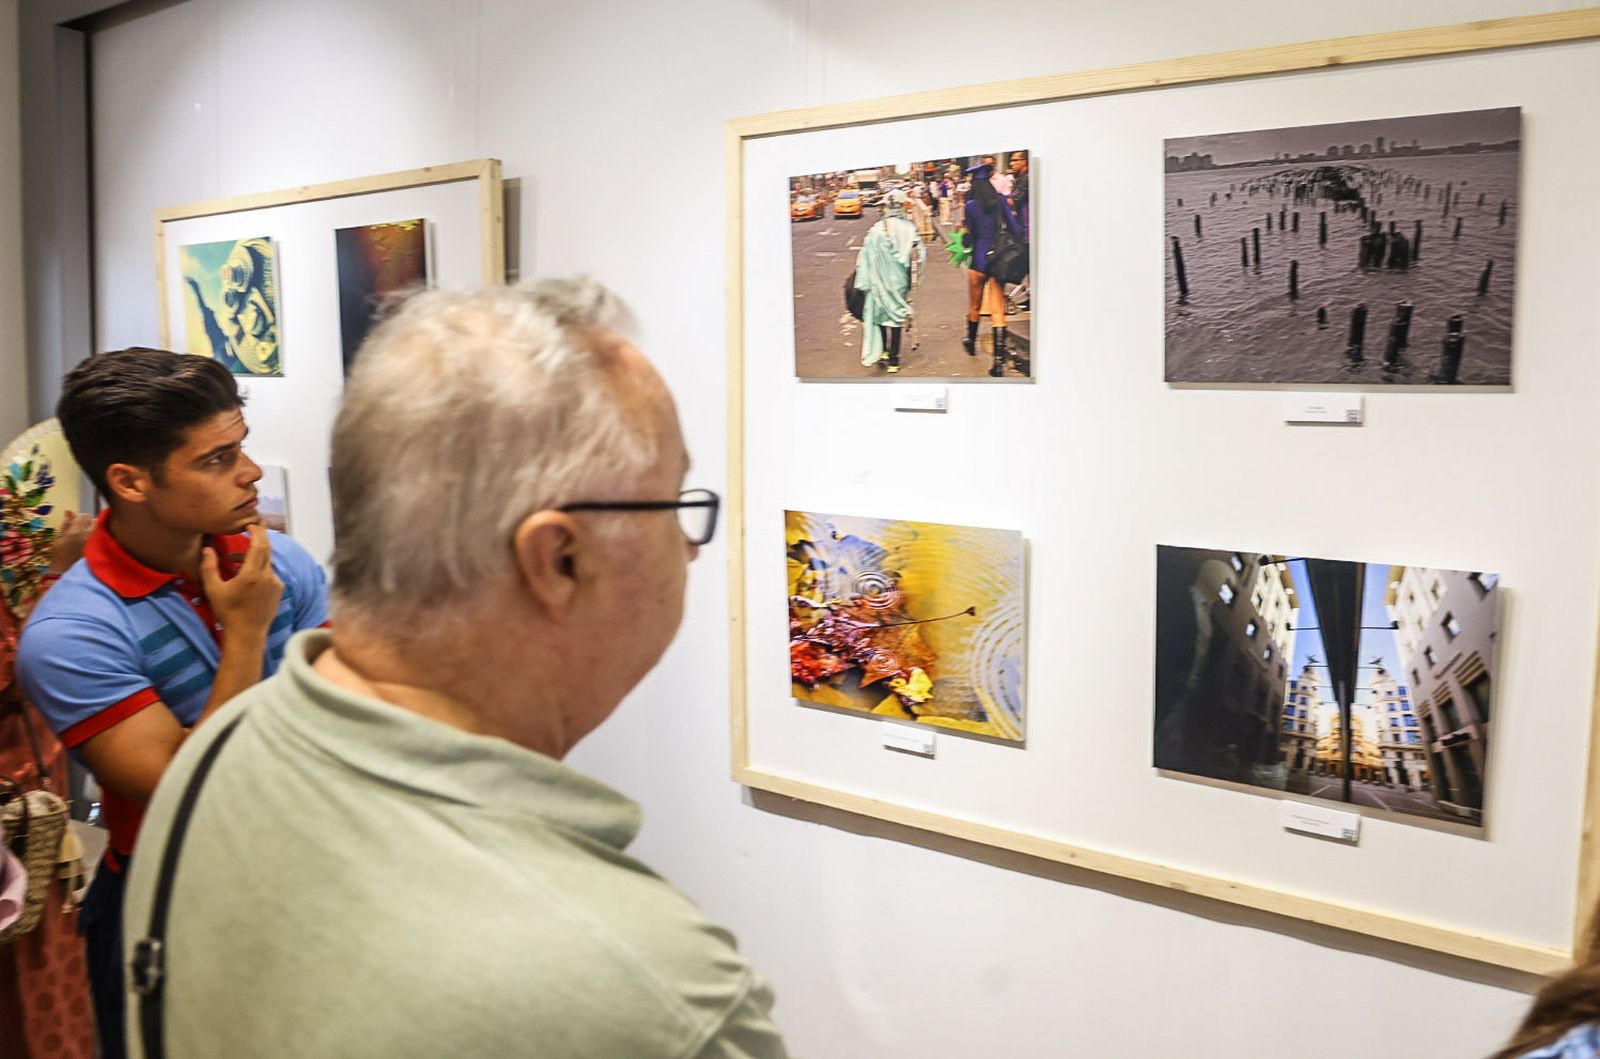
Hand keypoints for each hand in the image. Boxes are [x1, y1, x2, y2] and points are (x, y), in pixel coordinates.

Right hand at [47, 511, 92, 571]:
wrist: (64, 569)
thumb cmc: (58, 553)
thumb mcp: (59, 537)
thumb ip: (66, 523)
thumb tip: (69, 511)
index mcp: (75, 532)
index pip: (82, 516)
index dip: (78, 515)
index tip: (73, 518)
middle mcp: (87, 535)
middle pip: (92, 519)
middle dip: (86, 519)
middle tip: (79, 523)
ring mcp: (93, 540)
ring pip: (97, 526)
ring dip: (91, 525)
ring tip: (83, 530)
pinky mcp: (96, 546)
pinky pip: (98, 534)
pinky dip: (94, 531)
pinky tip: (87, 536)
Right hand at [200, 523, 282, 638]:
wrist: (247, 634)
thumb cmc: (228, 612)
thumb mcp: (213, 589)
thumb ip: (209, 567)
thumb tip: (207, 549)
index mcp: (252, 574)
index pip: (259, 545)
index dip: (256, 531)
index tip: (251, 522)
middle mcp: (267, 576)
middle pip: (266, 550)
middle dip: (259, 537)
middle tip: (251, 527)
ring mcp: (276, 583)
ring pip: (266, 562)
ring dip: (252, 557)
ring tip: (233, 561)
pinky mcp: (279, 590)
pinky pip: (270, 573)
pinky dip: (259, 569)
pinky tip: (245, 577)